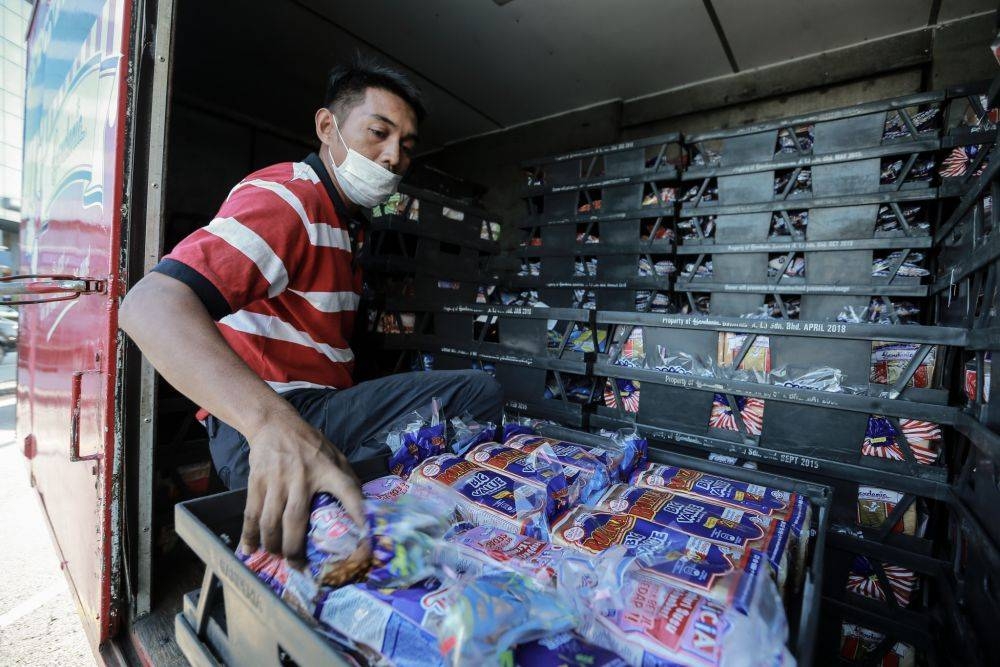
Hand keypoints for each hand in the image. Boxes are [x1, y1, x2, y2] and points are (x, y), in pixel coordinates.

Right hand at [239, 411, 370, 577]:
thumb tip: (364, 511)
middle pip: (296, 521)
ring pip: (271, 522)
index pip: (349, 493)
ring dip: (273, 546)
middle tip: (299, 567)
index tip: (363, 545)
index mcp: (329, 470)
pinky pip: (252, 514)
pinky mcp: (257, 481)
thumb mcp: (336, 456)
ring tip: (279, 558)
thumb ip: (348, 480)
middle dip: (295, 550)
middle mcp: (302, 477)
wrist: (274, 424)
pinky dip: (249, 535)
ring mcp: (277, 480)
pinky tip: (250, 550)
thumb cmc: (311, 445)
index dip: (357, 517)